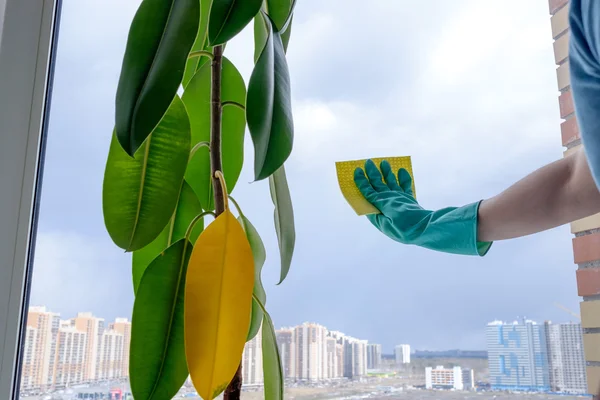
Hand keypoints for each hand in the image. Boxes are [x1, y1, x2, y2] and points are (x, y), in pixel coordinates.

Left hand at [354, 159, 491, 255]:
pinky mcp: (410, 203)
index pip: (366, 196)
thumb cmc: (406, 225)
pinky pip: (405, 188)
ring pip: (391, 186)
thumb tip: (365, 191)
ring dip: (387, 174)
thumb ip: (378, 199)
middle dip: (373, 174)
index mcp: (379, 214)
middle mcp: (388, 209)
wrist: (428, 230)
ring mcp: (399, 205)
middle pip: (378, 188)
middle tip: (369, 161)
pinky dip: (404, 179)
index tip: (356, 171)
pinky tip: (402, 170)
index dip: (360, 182)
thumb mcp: (388, 211)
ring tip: (385, 162)